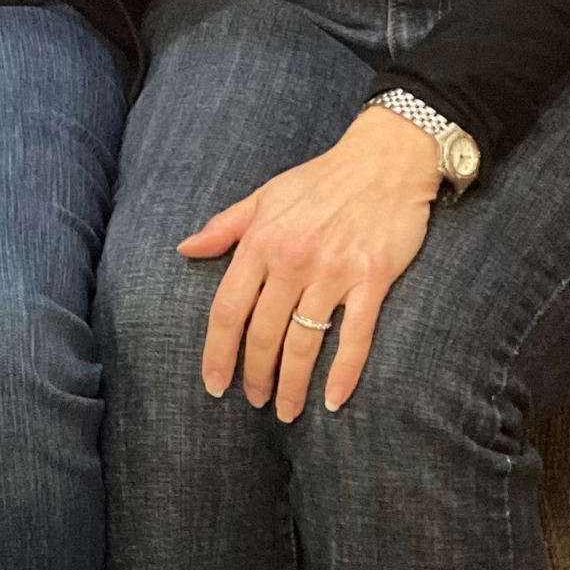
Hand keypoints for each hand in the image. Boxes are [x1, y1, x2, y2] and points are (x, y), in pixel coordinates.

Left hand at [178, 106, 439, 417]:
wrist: (384, 159)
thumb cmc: (322, 179)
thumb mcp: (265, 195)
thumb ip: (225, 227)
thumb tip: (185, 249)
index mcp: (262, 241)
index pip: (228, 309)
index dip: (218, 353)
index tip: (213, 384)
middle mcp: (293, 260)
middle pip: (263, 334)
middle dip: (255, 376)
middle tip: (255, 401)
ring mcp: (333, 272)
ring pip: (304, 342)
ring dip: (293, 384)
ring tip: (287, 411)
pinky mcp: (372, 279)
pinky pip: (355, 336)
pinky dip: (343, 373)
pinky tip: (334, 400)